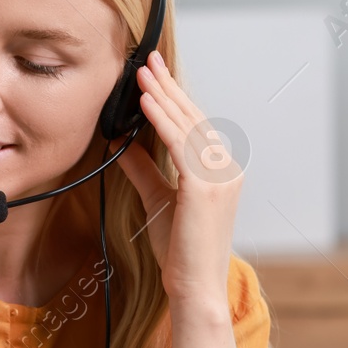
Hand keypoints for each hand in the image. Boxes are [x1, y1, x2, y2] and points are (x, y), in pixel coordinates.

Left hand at [112, 49, 243, 306]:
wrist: (194, 288)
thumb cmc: (180, 253)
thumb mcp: (157, 200)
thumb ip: (143, 169)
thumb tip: (121, 143)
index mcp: (220, 172)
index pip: (194, 125)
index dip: (174, 97)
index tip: (155, 73)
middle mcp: (226, 169)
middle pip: (193, 118)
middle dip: (168, 86)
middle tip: (147, 59)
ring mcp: (221, 177)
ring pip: (187, 126)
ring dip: (163, 96)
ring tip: (142, 72)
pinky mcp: (207, 187)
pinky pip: (180, 145)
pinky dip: (162, 120)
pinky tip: (146, 102)